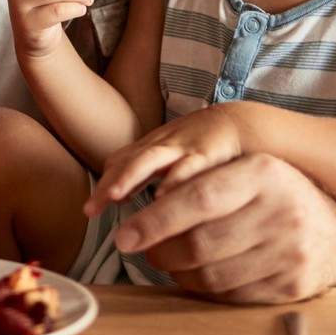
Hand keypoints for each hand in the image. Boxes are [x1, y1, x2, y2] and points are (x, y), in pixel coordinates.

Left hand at [86, 104, 258, 210]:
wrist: (245, 125)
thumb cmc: (206, 148)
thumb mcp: (171, 159)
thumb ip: (148, 176)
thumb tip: (121, 199)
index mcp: (154, 148)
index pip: (121, 163)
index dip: (104, 185)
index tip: (90, 210)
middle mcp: (164, 146)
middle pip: (128, 161)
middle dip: (109, 184)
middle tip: (91, 208)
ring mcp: (183, 147)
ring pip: (151, 160)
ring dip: (131, 176)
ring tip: (115, 196)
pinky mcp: (209, 153)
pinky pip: (190, 166)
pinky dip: (176, 179)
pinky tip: (164, 196)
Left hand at [107, 152, 335, 304]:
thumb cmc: (282, 195)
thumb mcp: (253, 171)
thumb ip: (205, 181)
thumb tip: (144, 201)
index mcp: (264, 173)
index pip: (197, 199)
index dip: (154, 220)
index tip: (124, 235)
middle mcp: (280, 212)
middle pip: (200, 243)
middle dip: (159, 251)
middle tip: (139, 249)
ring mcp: (288, 253)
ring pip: (211, 275)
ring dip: (177, 273)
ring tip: (166, 261)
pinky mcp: (290, 286)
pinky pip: (231, 295)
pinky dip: (204, 289)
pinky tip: (196, 275)